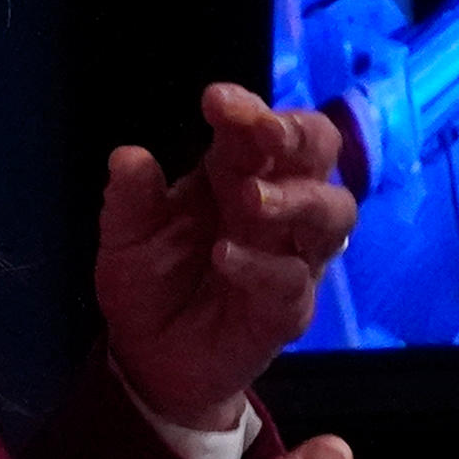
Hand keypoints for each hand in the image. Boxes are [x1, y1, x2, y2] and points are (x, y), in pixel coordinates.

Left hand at [96, 85, 359, 433]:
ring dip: (295, 198)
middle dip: (298, 134)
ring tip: (250, 197)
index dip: (248, 108)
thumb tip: (128, 156)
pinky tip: (225, 257)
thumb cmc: (149, 281)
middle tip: (264, 131)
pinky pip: (293, 280)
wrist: (149, 357)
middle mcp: (278, 205)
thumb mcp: (126, 236)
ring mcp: (291, 256)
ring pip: (332, 213)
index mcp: (237, 172)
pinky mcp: (290, 308)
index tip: (216, 101)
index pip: (261, 127)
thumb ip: (130, 198)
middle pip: (320, 153)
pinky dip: (261, 265)